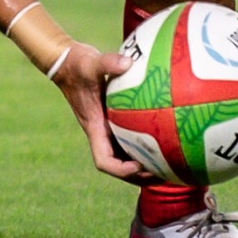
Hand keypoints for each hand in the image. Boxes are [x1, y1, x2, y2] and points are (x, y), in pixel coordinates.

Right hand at [48, 41, 164, 184]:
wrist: (66, 62)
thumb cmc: (77, 64)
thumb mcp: (90, 63)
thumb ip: (107, 63)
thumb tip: (128, 63)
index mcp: (94, 127)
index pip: (104, 160)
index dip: (121, 169)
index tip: (140, 165)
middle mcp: (101, 132)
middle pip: (119, 166)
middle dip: (141, 175)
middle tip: (166, 172)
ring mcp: (107, 127)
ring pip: (125, 155)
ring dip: (145, 164)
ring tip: (171, 165)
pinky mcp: (112, 118)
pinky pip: (130, 138)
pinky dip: (146, 144)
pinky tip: (166, 139)